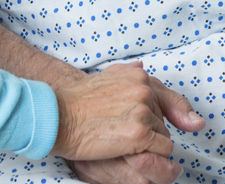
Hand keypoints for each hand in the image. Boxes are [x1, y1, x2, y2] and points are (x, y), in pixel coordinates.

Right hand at [55, 63, 202, 183]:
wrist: (59, 116)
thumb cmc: (79, 101)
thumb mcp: (108, 77)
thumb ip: (130, 74)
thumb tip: (142, 67)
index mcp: (138, 76)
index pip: (161, 100)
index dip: (155, 117)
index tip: (156, 126)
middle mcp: (144, 90)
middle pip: (163, 121)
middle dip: (151, 133)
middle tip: (128, 139)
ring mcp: (142, 111)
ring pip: (164, 137)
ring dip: (151, 147)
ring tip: (129, 148)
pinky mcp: (138, 134)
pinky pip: (161, 150)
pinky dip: (153, 157)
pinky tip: (133, 155)